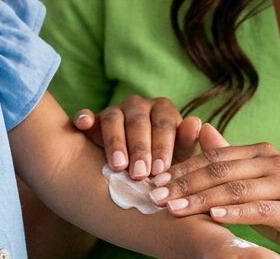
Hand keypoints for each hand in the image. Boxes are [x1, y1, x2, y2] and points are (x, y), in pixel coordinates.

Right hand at [73, 95, 202, 179]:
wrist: (137, 168)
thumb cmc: (162, 162)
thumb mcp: (178, 156)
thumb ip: (187, 141)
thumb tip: (197, 123)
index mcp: (163, 110)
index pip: (164, 123)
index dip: (162, 146)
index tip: (160, 170)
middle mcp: (139, 105)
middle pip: (138, 121)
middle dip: (139, 149)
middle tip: (139, 174)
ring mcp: (116, 110)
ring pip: (113, 118)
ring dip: (115, 141)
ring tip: (118, 165)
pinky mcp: (94, 119)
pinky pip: (87, 115)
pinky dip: (84, 117)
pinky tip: (82, 124)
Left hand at [151, 125, 279, 258]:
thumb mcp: (254, 184)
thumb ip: (229, 160)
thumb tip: (201, 131)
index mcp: (262, 152)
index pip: (214, 156)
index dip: (182, 168)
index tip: (154, 181)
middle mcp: (274, 161)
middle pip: (220, 170)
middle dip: (185, 183)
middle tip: (157, 196)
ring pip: (235, 188)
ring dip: (201, 199)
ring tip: (176, 209)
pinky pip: (259, 208)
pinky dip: (233, 212)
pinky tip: (213, 216)